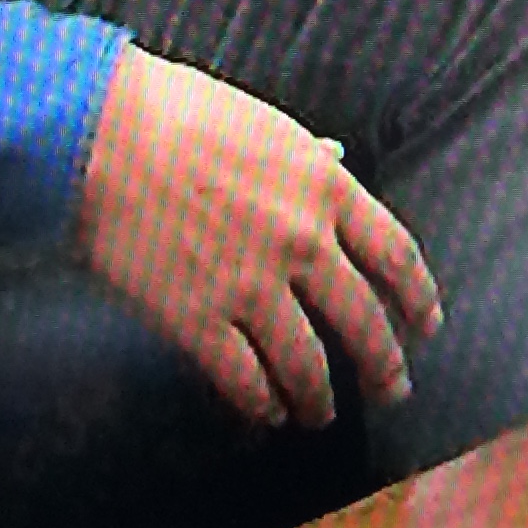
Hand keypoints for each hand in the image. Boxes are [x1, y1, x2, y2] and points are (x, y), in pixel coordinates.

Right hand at [74, 45, 441, 431]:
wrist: (102, 133)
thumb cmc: (176, 113)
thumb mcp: (265, 124)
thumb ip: (306, 158)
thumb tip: (333, 158)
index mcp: (325, 187)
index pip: (396, 255)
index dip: (418, 299)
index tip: (425, 324)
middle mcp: (302, 241)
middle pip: (363, 321)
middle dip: (384, 365)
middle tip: (392, 388)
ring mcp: (251, 285)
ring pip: (308, 364)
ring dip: (319, 398)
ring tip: (321, 414)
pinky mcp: (198, 320)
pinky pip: (244, 380)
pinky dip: (261, 403)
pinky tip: (265, 411)